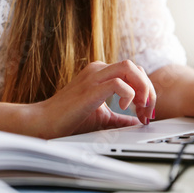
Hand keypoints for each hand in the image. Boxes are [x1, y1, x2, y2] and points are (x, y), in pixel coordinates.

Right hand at [28, 60, 155, 138]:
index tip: (146, 113)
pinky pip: (119, 83)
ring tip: (140, 107)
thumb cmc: (69, 119)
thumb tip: (136, 124)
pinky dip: (129, 95)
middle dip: (149, 90)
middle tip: (147, 112)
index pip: (134, 72)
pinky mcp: (90, 89)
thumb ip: (120, 119)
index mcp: (101, 73)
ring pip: (130, 68)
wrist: (44, 122)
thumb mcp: (102, 118)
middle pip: (136, 68)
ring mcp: (94, 77)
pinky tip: (124, 107)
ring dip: (142, 88)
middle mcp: (98, 70)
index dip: (146, 91)